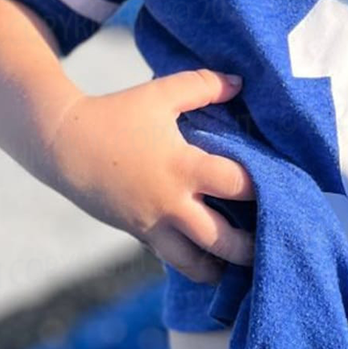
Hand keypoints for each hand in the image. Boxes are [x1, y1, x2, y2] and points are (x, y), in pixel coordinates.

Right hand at [46, 68, 255, 284]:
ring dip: (221, 266)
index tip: (285, 187)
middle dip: (251, 247)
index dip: (265, 188)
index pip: (237, 185)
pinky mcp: (138, 235)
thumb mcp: (160, 94)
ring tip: (243, 264)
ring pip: (195, 264)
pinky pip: (171, 259)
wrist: (62, 145)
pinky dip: (193, 263)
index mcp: (183, 167)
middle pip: (223, 240)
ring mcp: (153, 225)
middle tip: (274, 242)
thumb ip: (203, 85)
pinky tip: (211, 261)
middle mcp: (171, 204)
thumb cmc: (116, 115)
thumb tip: (240, 82)